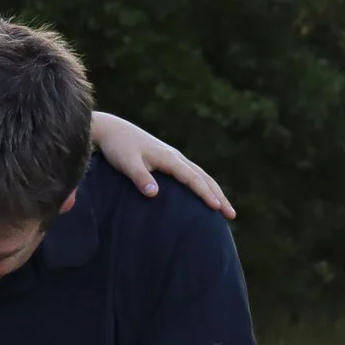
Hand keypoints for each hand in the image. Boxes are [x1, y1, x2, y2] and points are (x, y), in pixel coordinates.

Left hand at [90, 112, 233, 218]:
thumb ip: (140, 177)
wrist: (112, 130)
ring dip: (214, 190)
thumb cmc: (118, 147)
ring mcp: (173, 157)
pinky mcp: (168, 159)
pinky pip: (191, 173)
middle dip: (218, 195)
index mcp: (168, 158)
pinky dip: (203, 184)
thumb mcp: (127, 163)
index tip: (217, 208)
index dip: (205, 194)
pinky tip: (204, 193)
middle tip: (232, 214)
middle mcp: (175, 156)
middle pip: (203, 177)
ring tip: (224, 207)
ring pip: (200, 174)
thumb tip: (154, 193)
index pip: (192, 178)